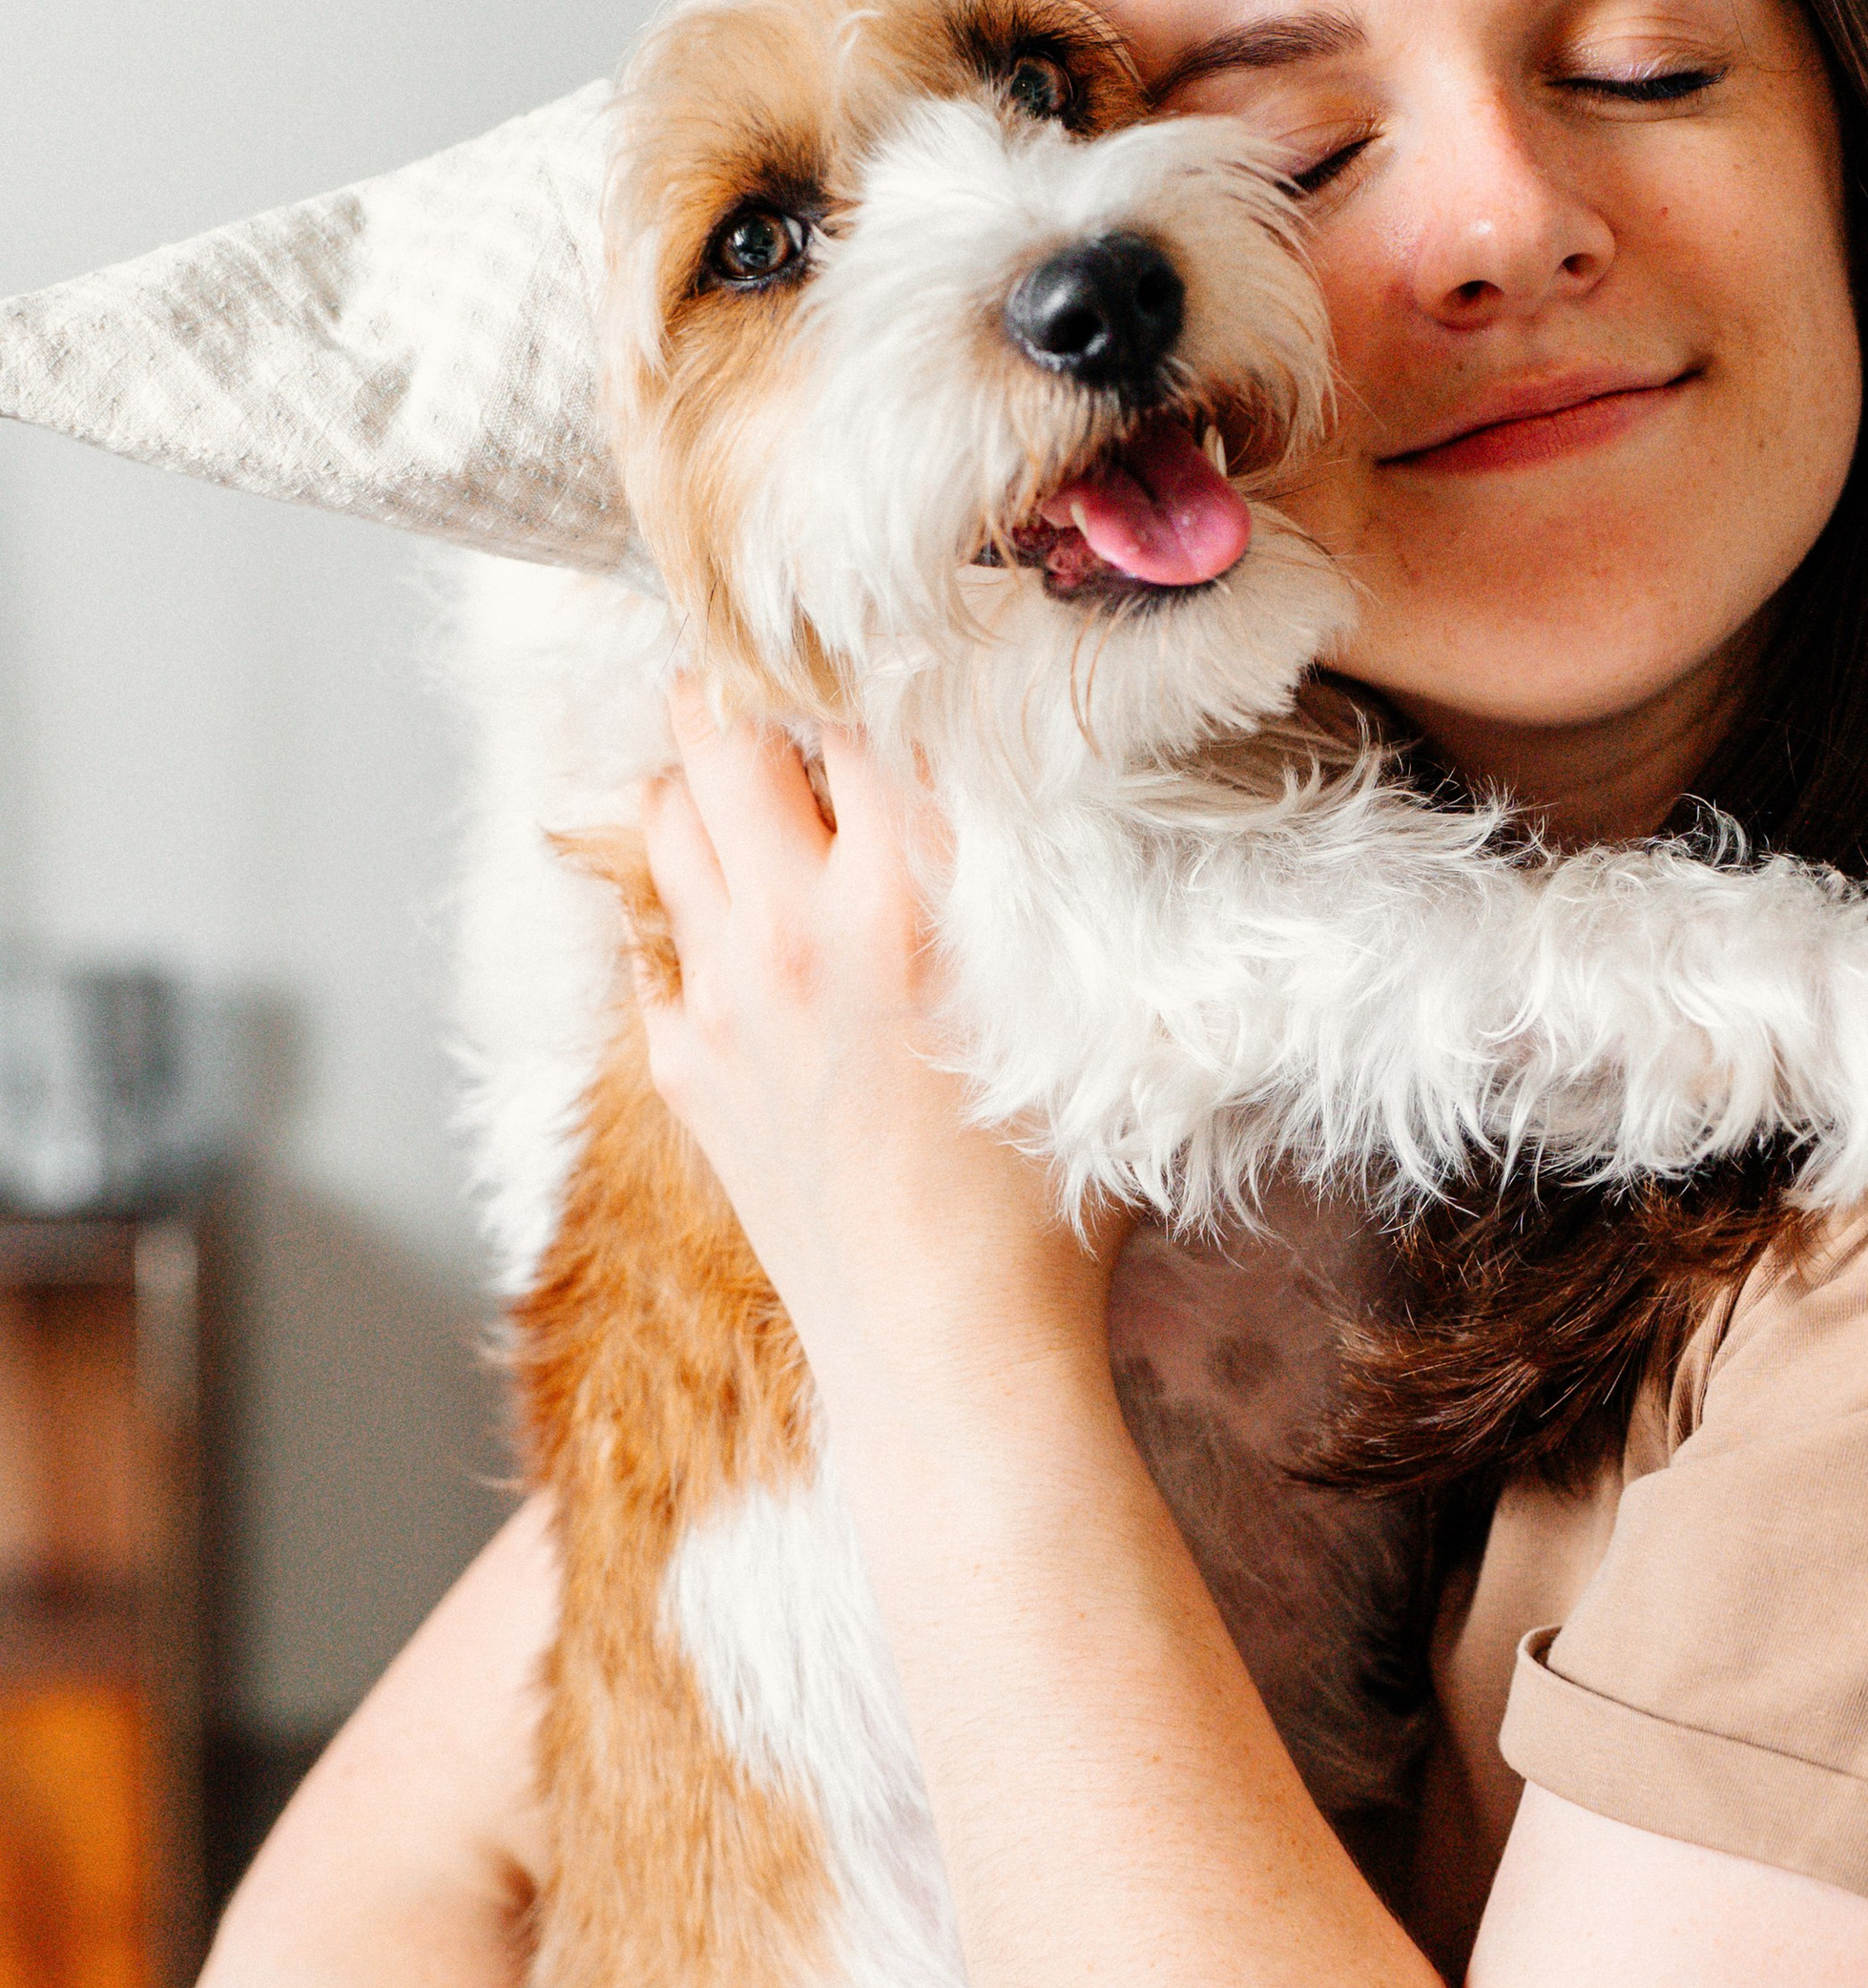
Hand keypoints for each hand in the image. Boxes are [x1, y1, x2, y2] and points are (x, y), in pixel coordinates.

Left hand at [635, 681, 1117, 1409]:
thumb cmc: (1054, 1206)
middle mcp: (798, 928)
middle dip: (738, 682)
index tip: (872, 636)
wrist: (948, 1351)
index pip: (851, 707)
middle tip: (767, 663)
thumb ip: (1073, 899)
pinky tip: (734, 909)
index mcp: (911, 900)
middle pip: (722, 733)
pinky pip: (653, 936)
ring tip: (740, 766)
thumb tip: (1092, 804)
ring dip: (696, 778)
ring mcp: (724, 996)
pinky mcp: (684, 1063)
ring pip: (664, 818)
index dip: (859, 657)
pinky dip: (684, 902)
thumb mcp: (1093, 1023)